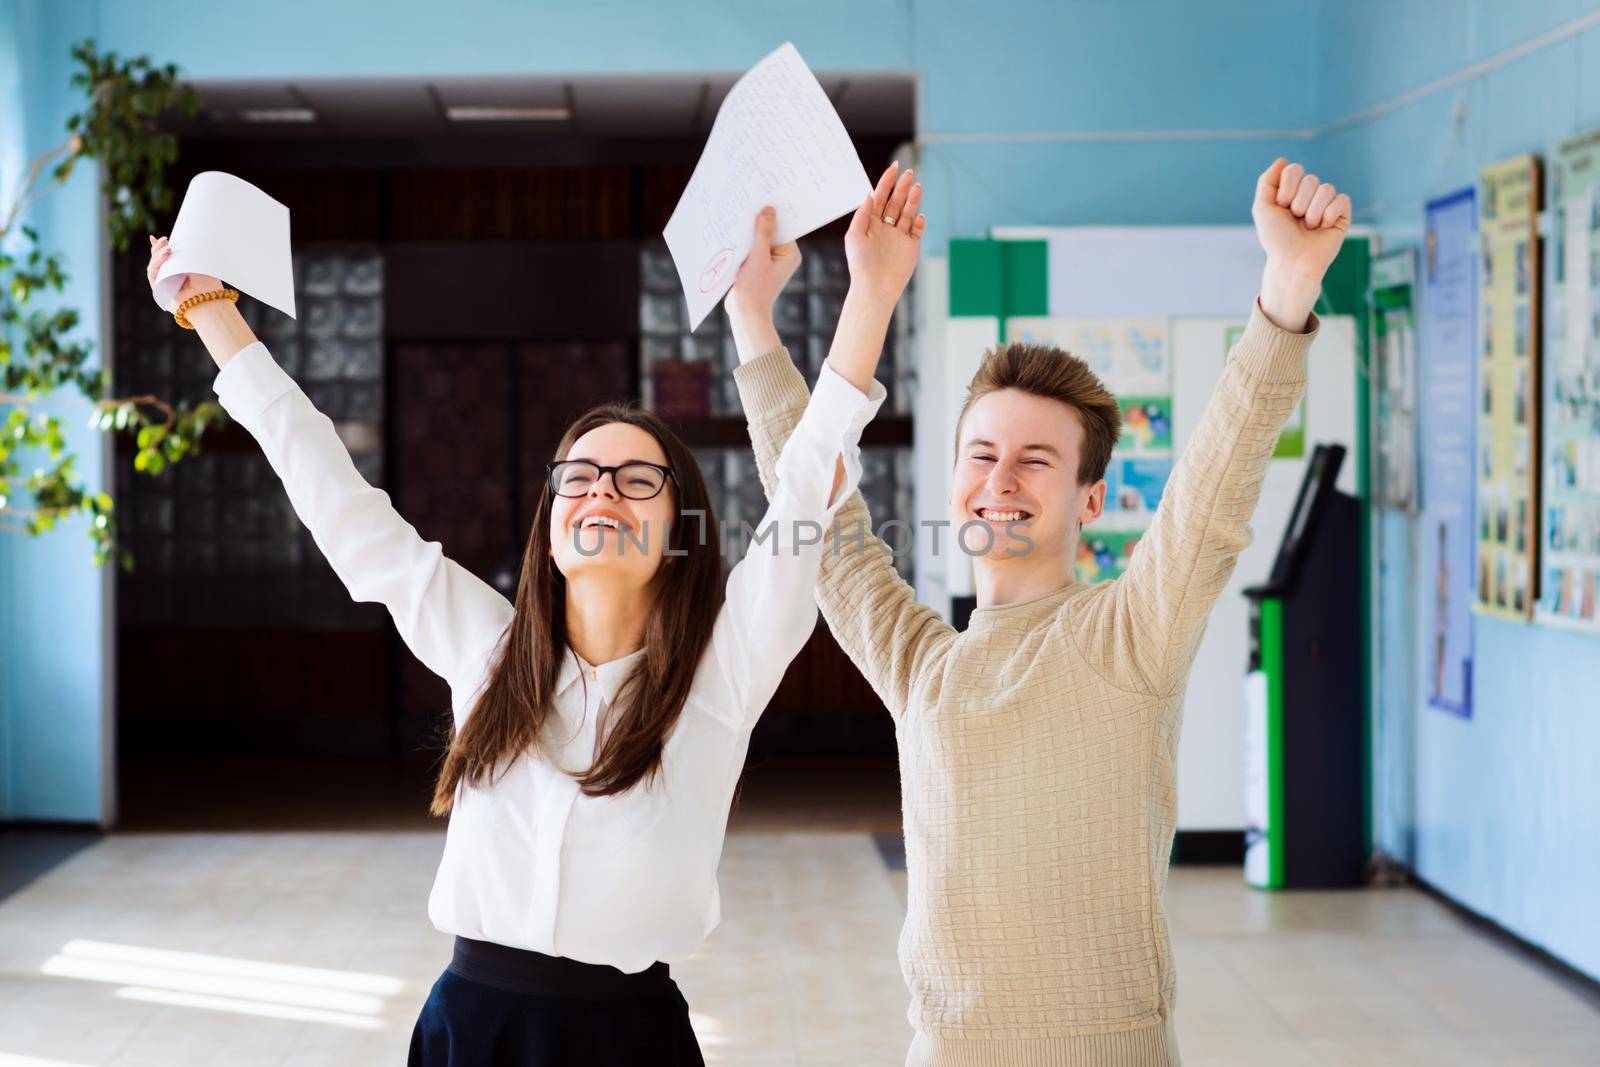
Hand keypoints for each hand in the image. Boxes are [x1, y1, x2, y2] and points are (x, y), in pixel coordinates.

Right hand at [146, 234, 221, 313]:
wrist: (209, 298)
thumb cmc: (208, 282)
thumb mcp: (196, 261)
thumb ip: (184, 252)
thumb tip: (172, 241)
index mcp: (179, 271)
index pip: (165, 257)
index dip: (161, 247)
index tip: (164, 238)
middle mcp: (171, 277)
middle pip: (156, 260)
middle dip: (158, 248)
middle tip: (165, 240)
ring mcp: (164, 283)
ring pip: (153, 266)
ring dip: (157, 255)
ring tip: (167, 250)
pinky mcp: (160, 290)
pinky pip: (153, 274)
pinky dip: (157, 264)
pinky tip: (164, 257)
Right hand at [727, 206, 801, 320]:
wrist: (744, 314)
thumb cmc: (754, 289)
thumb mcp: (758, 258)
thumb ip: (763, 233)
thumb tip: (769, 210)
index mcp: (790, 254)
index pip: (782, 227)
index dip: (771, 213)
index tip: (762, 197)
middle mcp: (783, 256)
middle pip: (770, 231)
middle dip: (758, 221)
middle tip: (747, 203)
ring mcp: (770, 260)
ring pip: (759, 238)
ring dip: (748, 231)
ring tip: (737, 216)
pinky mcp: (757, 265)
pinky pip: (751, 247)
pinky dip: (743, 242)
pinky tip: (732, 233)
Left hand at [845, 162, 925, 302]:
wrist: (874, 287)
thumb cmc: (861, 263)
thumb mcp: (855, 235)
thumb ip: (863, 214)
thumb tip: (870, 194)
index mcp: (871, 223)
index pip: (880, 197)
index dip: (887, 182)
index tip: (894, 168)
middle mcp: (885, 227)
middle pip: (896, 202)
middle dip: (902, 187)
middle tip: (909, 173)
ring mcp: (899, 236)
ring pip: (908, 212)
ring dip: (912, 200)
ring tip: (916, 187)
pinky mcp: (911, 246)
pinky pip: (917, 230)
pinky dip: (919, 222)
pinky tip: (917, 216)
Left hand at [1252, 158, 1350, 284]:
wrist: (1292, 262)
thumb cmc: (1276, 238)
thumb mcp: (1263, 208)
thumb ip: (1267, 181)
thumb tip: (1282, 159)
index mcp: (1292, 190)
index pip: (1294, 169)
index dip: (1287, 188)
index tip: (1281, 207)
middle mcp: (1310, 194)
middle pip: (1310, 179)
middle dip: (1298, 202)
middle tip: (1295, 219)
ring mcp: (1327, 203)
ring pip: (1326, 188)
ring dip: (1312, 212)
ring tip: (1308, 227)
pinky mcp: (1342, 214)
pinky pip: (1341, 199)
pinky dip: (1329, 214)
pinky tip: (1323, 227)